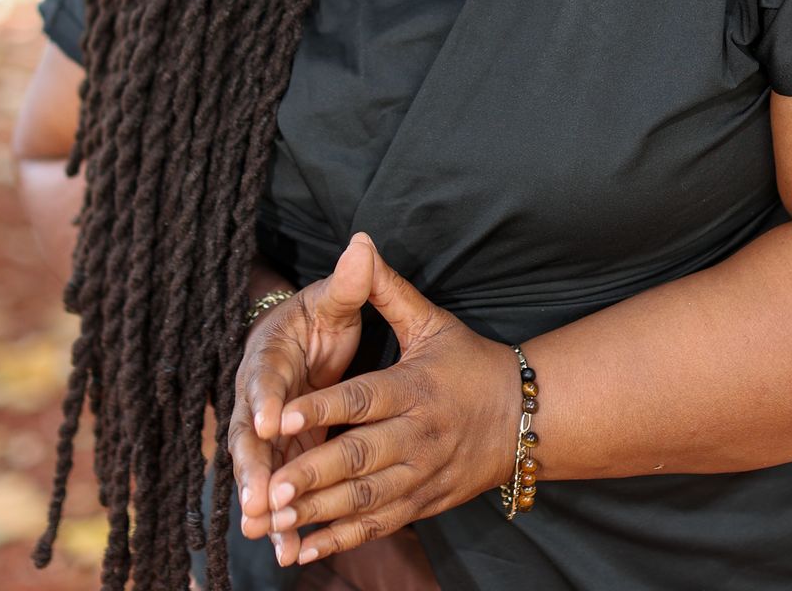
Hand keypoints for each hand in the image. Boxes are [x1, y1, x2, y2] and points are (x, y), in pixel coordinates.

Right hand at [229, 233, 374, 564]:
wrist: (305, 337)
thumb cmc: (323, 314)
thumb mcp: (333, 299)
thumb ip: (348, 281)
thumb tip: (362, 243)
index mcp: (270, 354)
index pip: (265, 376)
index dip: (266, 399)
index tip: (270, 421)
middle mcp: (258, 396)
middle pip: (249, 434)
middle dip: (253, 468)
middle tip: (260, 500)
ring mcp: (265, 431)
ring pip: (259, 469)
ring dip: (262, 502)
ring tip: (269, 534)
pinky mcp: (280, 454)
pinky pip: (277, 487)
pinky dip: (281, 517)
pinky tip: (287, 549)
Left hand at [260, 235, 517, 567]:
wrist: (522, 415)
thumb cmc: (468, 360)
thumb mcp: (432, 320)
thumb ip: (387, 289)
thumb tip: (359, 242)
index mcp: (414, 386)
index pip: (362, 398)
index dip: (322, 407)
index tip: (283, 415)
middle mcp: (417, 434)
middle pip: (359, 457)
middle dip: (311, 474)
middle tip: (269, 488)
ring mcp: (421, 474)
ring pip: (365, 498)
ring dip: (319, 512)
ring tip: (276, 520)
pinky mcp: (422, 503)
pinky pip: (378, 525)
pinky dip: (340, 539)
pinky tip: (303, 548)